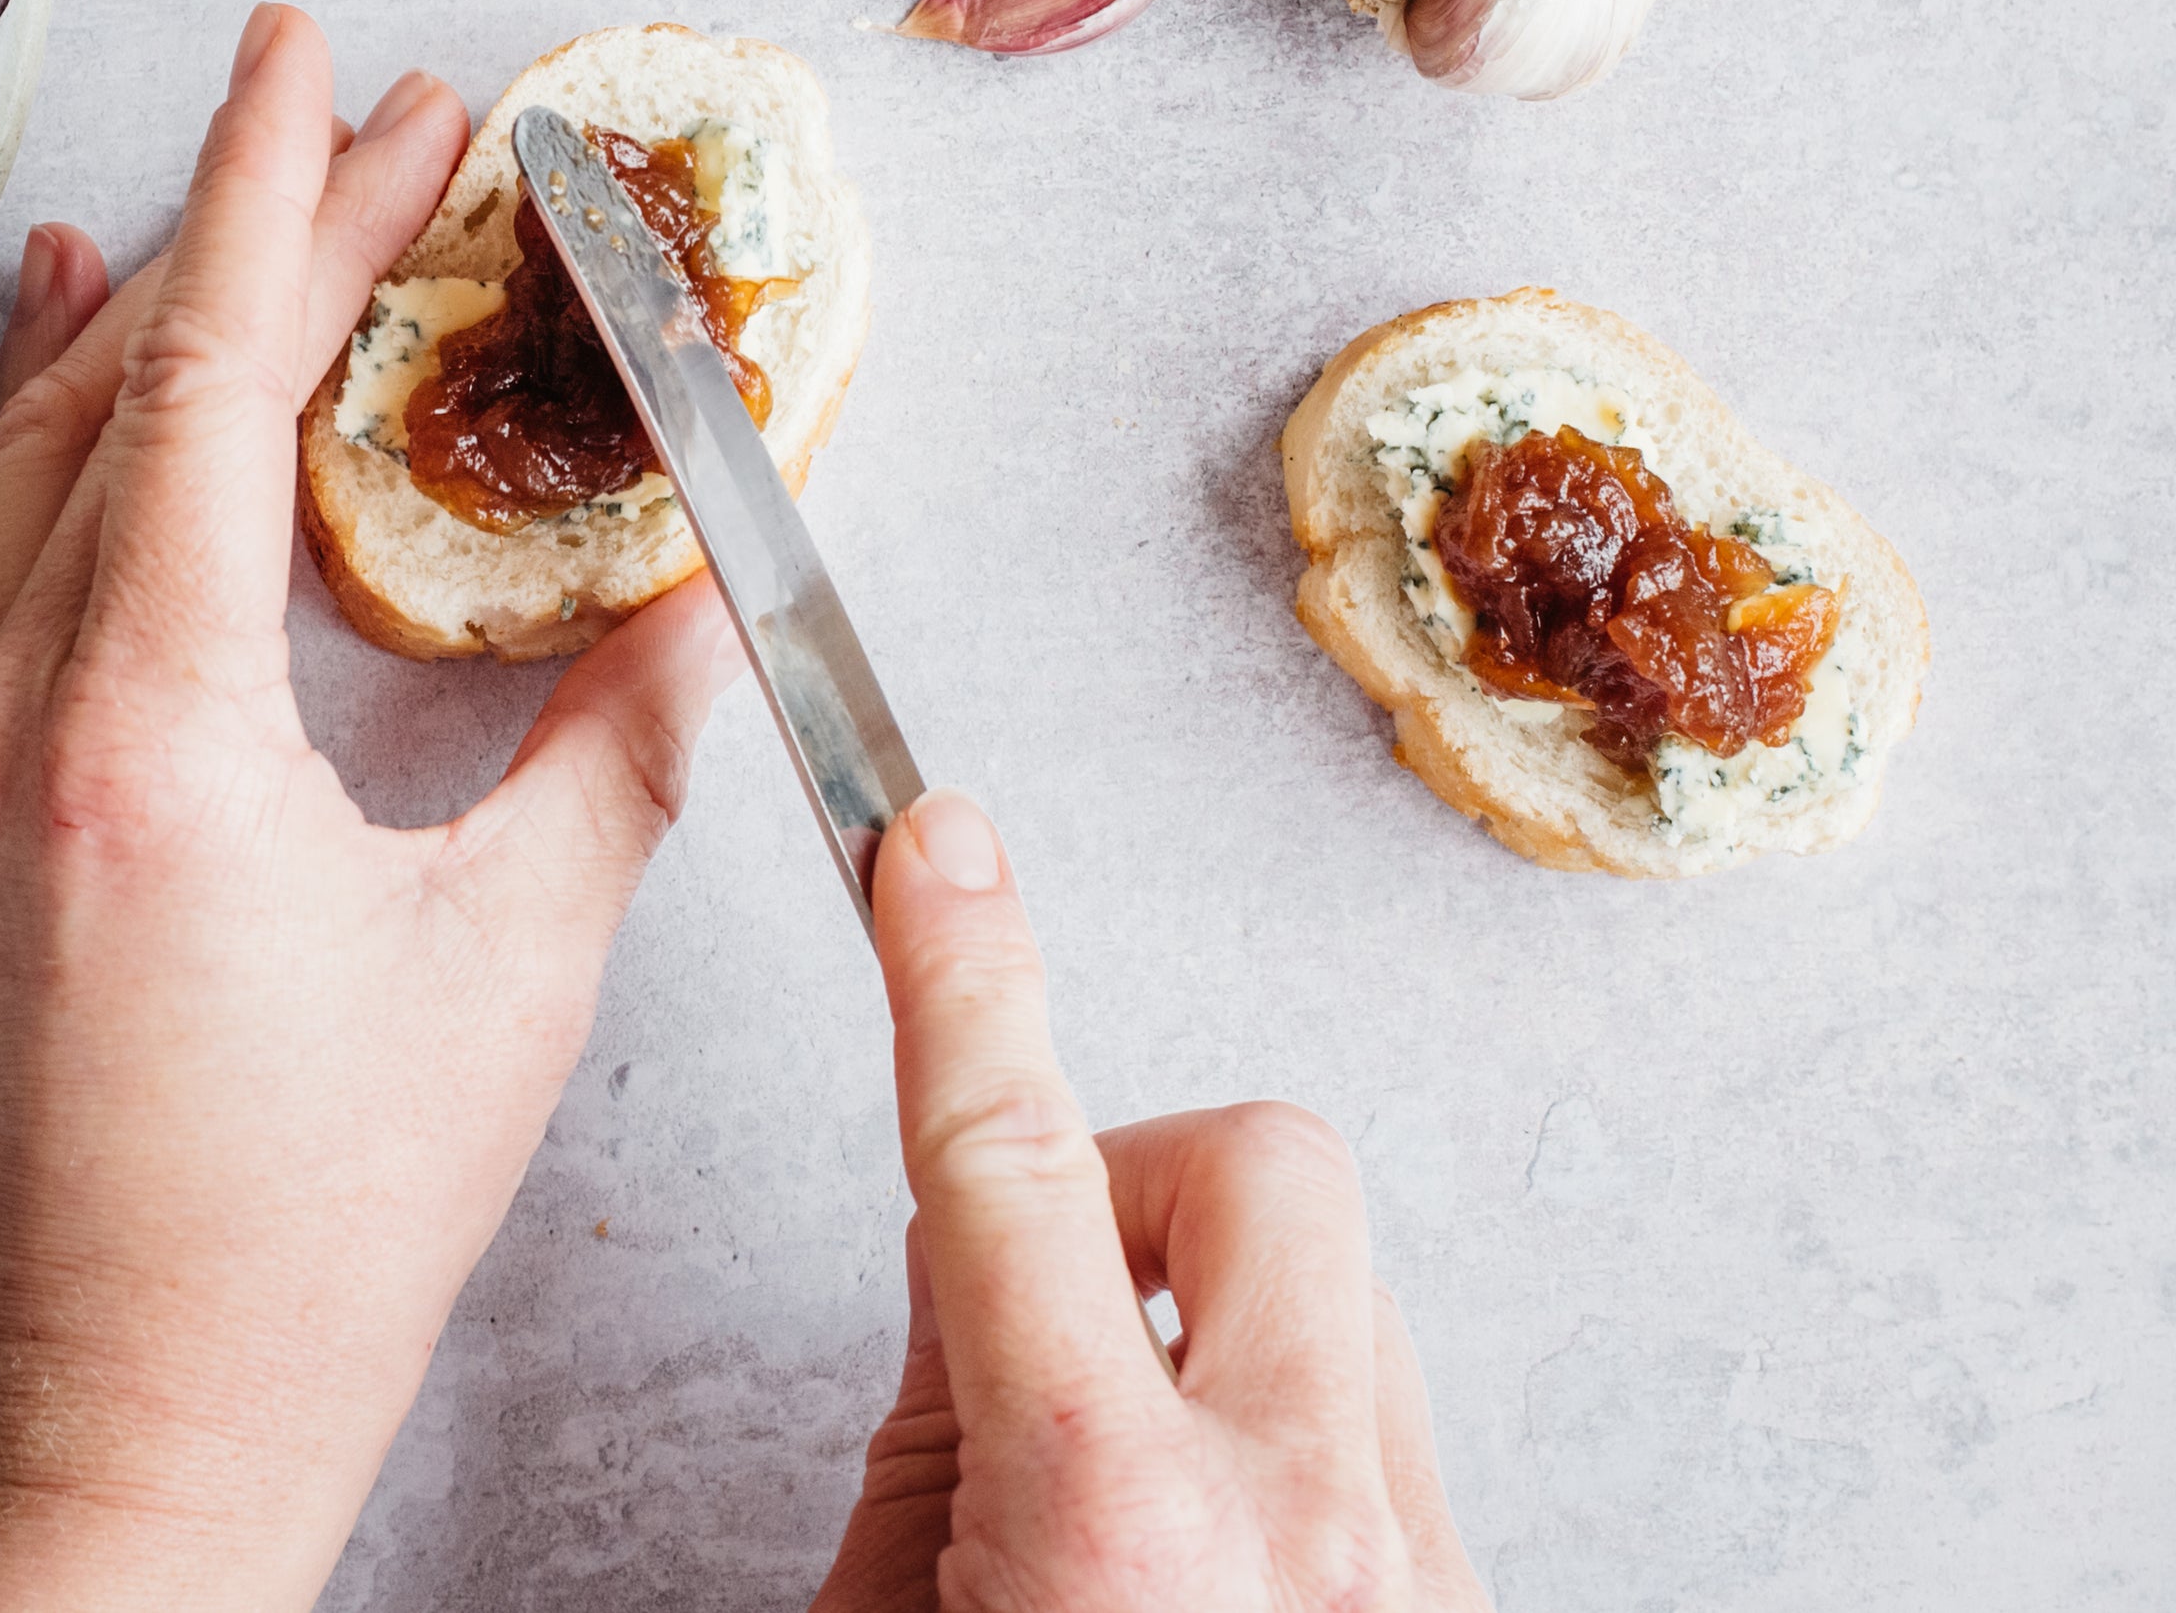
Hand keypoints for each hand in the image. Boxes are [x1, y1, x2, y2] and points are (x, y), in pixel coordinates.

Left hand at [0, 5, 743, 1611]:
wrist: (119, 1413)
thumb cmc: (311, 1233)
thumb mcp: (509, 973)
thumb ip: (612, 751)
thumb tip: (703, 593)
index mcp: (148, 739)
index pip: (210, 390)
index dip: (278, 196)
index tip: (322, 58)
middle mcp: (7, 726)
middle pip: (126, 400)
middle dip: (256, 236)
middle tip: (380, 122)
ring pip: (35, 472)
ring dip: (147, 321)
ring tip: (236, 193)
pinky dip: (41, 444)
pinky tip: (66, 361)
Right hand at [818, 791, 1491, 1612]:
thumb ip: (930, 1436)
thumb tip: (977, 1277)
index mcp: (1111, 1521)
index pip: (1009, 1163)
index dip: (959, 980)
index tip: (932, 857)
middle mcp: (1300, 1528)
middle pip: (1258, 1162)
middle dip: (1131, 1183)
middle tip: (1038, 1301)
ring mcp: (1414, 1576)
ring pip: (1339, 1293)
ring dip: (1206, 1323)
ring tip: (1109, 1476)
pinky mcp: (1466, 1608)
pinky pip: (1381, 1425)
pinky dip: (1272, 1436)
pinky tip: (1198, 1557)